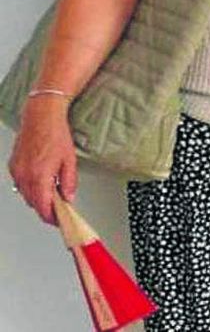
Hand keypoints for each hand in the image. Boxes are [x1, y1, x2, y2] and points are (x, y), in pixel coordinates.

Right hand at [7, 98, 77, 225]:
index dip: (51, 217)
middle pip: (33, 203)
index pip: (43, 206)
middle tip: (59, 209)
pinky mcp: (13, 166)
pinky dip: (30, 187)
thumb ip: (69, 182)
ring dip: (37, 198)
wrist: (41, 117)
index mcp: (39, 176)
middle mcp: (24, 175)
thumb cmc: (56, 134)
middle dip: (45, 209)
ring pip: (25, 194)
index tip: (58, 221)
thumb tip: (68, 198)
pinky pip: (20, 184)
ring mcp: (16, 171)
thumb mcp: (69, 160)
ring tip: (52, 194)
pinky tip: (41, 182)